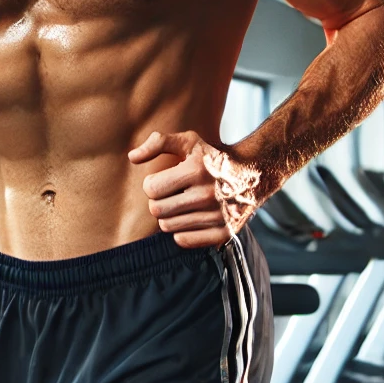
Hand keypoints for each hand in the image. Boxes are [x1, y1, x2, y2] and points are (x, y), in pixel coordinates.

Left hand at [128, 130, 262, 247]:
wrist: (251, 174)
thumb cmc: (211, 158)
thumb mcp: (188, 141)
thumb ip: (158, 142)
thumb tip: (132, 157)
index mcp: (197, 170)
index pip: (151, 189)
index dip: (151, 183)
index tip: (161, 179)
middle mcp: (208, 195)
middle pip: (157, 210)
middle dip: (158, 201)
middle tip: (170, 194)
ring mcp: (217, 216)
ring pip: (168, 227)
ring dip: (169, 216)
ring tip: (181, 204)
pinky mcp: (223, 233)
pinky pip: (183, 241)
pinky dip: (181, 231)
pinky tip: (190, 217)